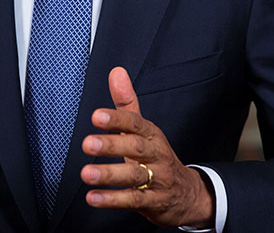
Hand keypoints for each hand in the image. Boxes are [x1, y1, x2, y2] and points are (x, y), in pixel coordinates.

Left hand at [80, 67, 214, 228]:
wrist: (187, 194)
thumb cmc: (157, 157)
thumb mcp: (144, 129)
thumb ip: (126, 103)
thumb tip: (116, 72)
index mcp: (151, 134)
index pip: (135, 123)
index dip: (116, 119)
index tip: (96, 116)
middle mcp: (156, 155)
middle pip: (135, 148)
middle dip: (111, 145)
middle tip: (87, 144)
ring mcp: (158, 179)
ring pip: (135, 176)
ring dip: (110, 175)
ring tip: (86, 174)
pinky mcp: (155, 202)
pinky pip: (134, 201)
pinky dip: (113, 199)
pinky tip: (93, 197)